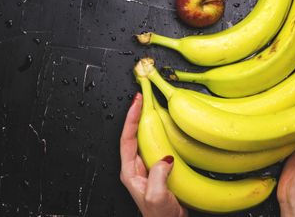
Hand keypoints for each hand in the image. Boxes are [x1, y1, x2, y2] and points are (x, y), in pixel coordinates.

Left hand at [120, 92, 187, 216]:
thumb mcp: (156, 197)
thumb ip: (158, 176)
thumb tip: (165, 157)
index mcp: (130, 172)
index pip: (126, 138)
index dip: (130, 118)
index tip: (137, 102)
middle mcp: (136, 167)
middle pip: (134, 134)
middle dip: (138, 114)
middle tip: (144, 97)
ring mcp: (147, 167)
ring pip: (146, 138)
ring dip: (149, 121)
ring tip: (153, 106)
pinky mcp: (159, 169)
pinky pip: (158, 145)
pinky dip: (161, 132)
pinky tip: (168, 127)